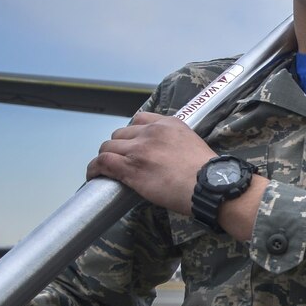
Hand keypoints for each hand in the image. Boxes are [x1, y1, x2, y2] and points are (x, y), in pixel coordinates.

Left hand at [87, 111, 215, 214]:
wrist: (210, 185)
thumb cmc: (208, 173)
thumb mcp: (193, 144)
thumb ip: (175, 142)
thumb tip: (166, 156)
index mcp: (168, 124)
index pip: (139, 119)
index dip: (132, 134)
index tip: (133, 145)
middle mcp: (151, 132)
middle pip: (120, 134)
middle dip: (119, 147)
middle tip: (122, 161)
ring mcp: (139, 149)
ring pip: (108, 147)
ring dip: (106, 158)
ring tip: (106, 170)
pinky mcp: (130, 168)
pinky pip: (102, 162)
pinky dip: (94, 169)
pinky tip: (94, 175)